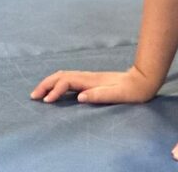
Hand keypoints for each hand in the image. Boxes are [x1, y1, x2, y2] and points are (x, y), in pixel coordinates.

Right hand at [30, 65, 158, 104]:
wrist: (143, 81)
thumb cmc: (132, 91)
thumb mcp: (118, 95)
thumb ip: (99, 95)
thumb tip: (80, 96)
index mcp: (92, 80)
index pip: (67, 82)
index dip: (55, 90)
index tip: (47, 102)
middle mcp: (89, 76)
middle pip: (62, 76)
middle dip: (46, 84)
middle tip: (33, 96)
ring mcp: (90, 77)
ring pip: (65, 76)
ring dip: (50, 83)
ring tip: (39, 94)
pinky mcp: (92, 81)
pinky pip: (70, 80)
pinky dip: (58, 83)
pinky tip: (56, 90)